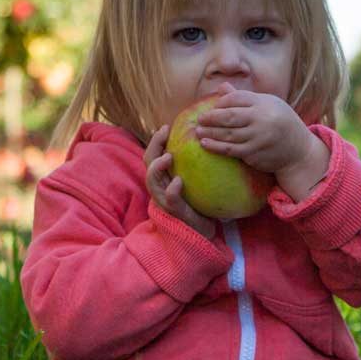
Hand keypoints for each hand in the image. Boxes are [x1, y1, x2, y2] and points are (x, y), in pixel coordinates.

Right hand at [144, 124, 217, 238]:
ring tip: (168, 156)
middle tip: (164, 133)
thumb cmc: (201, 205)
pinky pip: (168, 199)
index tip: (166, 126)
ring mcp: (164, 200)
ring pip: (152, 180)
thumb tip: (212, 141)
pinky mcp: (174, 212)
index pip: (154, 155)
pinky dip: (171, 190)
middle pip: (148, 162)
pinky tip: (178, 182)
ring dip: (158, 166)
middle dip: (154, 146)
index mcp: (164, 178)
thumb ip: (197, 166)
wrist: (202, 232)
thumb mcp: (197, 182)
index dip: (156, 140)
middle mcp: (160, 187)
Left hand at [191, 83, 318, 174]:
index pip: (237, 98)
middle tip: (200, 119)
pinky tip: (205, 144)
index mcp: (264, 103)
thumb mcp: (268, 105)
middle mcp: (261, 119)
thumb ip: (244, 98)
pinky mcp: (255, 154)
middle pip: (230, 116)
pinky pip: (232, 150)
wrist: (299, 150)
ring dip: (210, 133)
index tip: (214, 107)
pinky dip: (216, 147)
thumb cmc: (280, 123)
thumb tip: (222, 87)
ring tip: (198, 131)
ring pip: (228, 134)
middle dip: (211, 117)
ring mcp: (258, 138)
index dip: (222, 102)